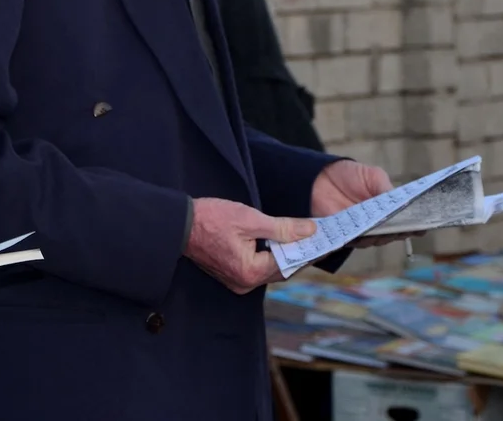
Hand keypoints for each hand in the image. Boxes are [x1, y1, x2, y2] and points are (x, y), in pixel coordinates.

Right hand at [184, 197, 315, 294]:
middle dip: (299, 253)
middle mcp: (244, 283)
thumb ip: (282, 228)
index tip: (325, 239)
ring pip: (270, 269)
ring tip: (301, 238)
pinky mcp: (230, 275)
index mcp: (251, 272)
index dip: (308, 249)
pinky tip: (278, 243)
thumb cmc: (210, 218)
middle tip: (317, 238)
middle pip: (281, 269)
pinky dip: (270, 257)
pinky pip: (258, 268)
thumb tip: (310, 231)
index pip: (289, 262)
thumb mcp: (250, 219)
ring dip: (285, 255)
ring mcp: (236, 281)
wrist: (178, 223)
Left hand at [311, 160, 408, 248]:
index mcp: (391, 209)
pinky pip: (354, 241)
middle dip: (398, 231)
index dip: (416, 225)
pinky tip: (361, 232)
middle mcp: (379, 224)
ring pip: (376, 240)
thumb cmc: (350, 175)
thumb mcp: (373, 176)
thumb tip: (403, 202)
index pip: (408, 222)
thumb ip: (386, 188)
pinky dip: (358, 238)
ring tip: (380, 227)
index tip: (422, 226)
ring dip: (378, 236)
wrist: (320, 177)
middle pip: (394, 234)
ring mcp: (362, 231)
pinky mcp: (344, 235)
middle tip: (400, 226)